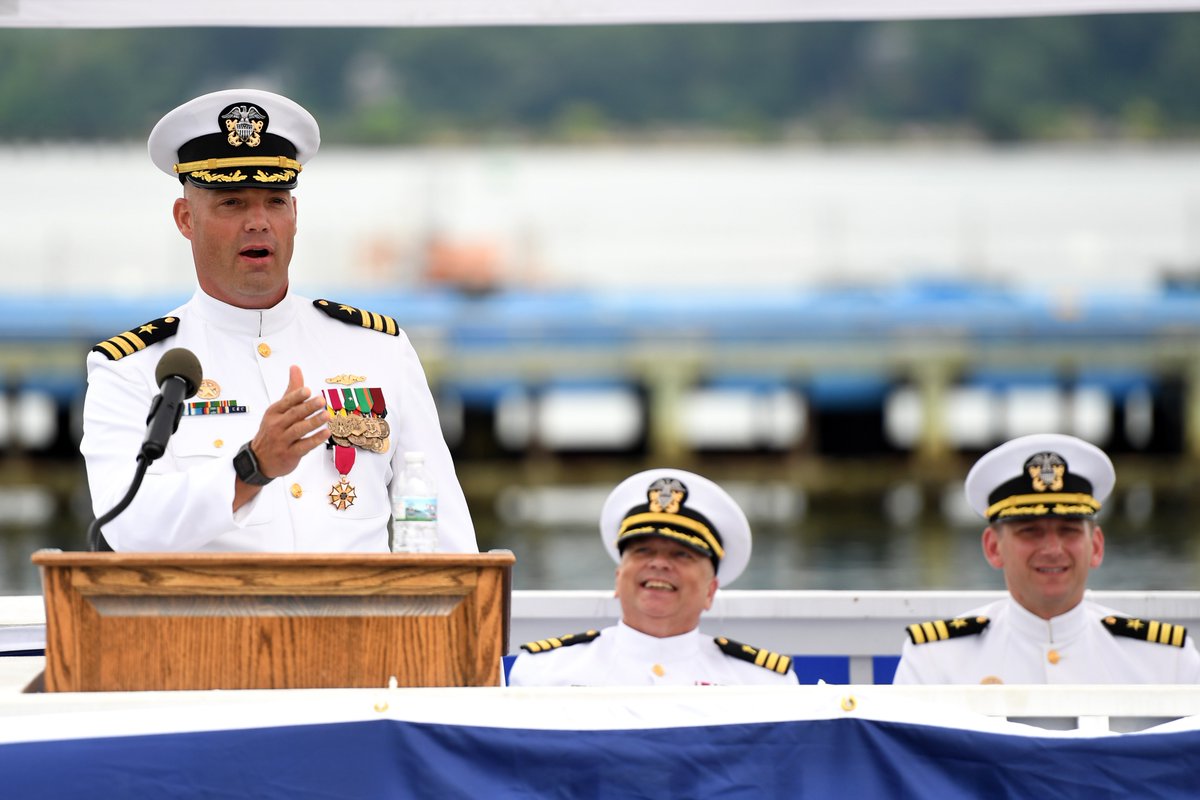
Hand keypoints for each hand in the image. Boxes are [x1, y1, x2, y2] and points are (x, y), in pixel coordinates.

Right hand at [248, 365, 327, 480]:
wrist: (260, 459)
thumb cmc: (273, 430)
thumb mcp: (278, 410)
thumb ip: (291, 390)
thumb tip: (295, 367)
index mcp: (274, 412)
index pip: (286, 402)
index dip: (297, 396)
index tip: (307, 390)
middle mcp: (277, 425)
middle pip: (294, 415)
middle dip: (308, 407)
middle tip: (321, 400)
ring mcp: (283, 440)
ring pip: (299, 430)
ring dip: (313, 422)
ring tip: (327, 415)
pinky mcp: (290, 454)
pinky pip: (304, 446)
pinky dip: (315, 440)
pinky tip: (326, 433)